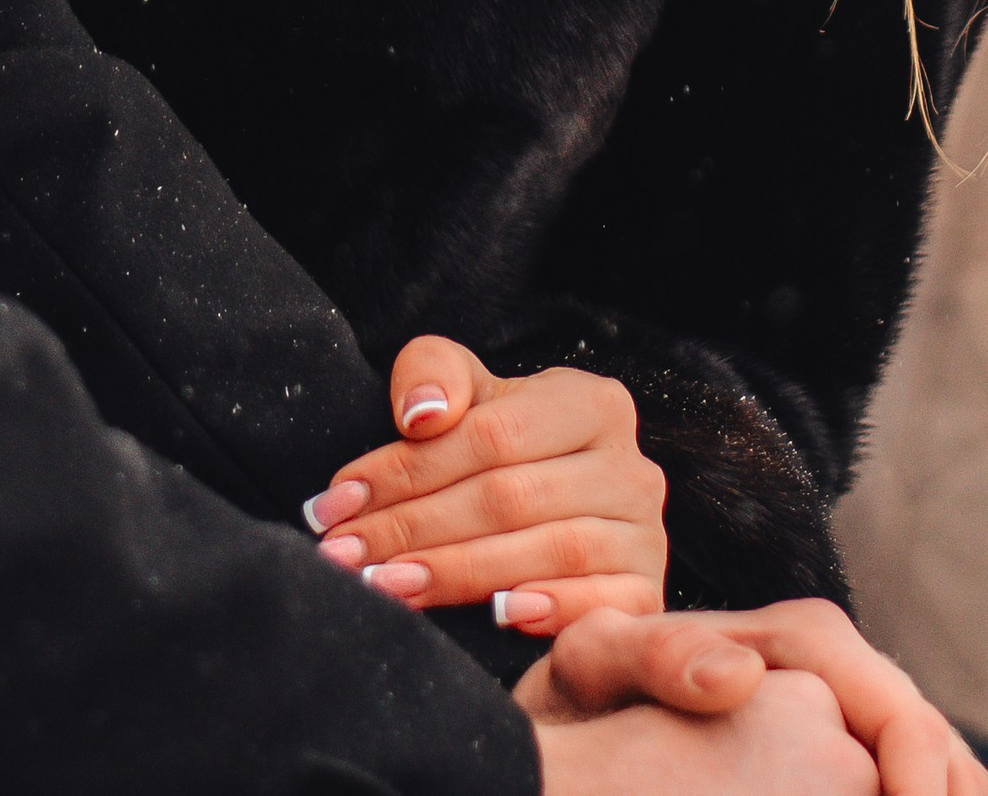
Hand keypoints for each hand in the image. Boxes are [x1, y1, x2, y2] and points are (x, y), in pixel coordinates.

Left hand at [302, 334, 667, 625]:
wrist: (556, 500)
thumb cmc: (499, 443)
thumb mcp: (466, 390)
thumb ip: (434, 372)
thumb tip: (421, 413)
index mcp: (593, 403)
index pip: (491, 435)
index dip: (407, 468)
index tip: (338, 499)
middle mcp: (631, 467)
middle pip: (508, 498)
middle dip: (413, 528)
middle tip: (344, 554)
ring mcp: (646, 533)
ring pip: (546, 552)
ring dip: (457, 574)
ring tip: (386, 585)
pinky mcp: (648, 592)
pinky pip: (603, 605)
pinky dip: (551, 609)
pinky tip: (496, 616)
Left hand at [520, 605, 986, 795]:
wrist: (573, 724)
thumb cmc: (585, 695)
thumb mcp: (598, 661)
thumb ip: (660, 654)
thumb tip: (744, 675)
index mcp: (806, 640)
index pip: (901, 717)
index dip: (920, 780)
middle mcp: (842, 672)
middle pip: (938, 753)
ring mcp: (850, 717)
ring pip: (946, 777)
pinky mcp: (847, 760)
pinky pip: (917, 791)